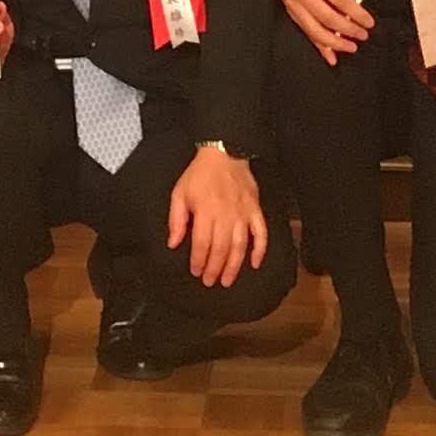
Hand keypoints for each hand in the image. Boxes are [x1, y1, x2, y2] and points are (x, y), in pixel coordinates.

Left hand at [165, 143, 269, 290]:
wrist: (224, 153)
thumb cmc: (199, 174)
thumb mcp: (179, 193)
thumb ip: (175, 220)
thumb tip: (173, 244)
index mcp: (205, 211)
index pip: (202, 244)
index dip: (198, 261)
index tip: (196, 272)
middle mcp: (225, 215)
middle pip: (221, 249)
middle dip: (214, 269)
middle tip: (210, 281)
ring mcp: (243, 214)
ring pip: (240, 246)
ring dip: (234, 266)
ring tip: (227, 280)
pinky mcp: (255, 210)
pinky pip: (261, 233)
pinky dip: (260, 250)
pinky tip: (255, 264)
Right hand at [270, 0, 375, 66]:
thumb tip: (350, 8)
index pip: (340, 1)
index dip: (357, 14)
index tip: (367, 22)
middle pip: (329, 19)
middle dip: (349, 30)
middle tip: (361, 35)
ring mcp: (295, 5)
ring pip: (316, 31)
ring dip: (335, 43)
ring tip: (350, 47)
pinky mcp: (291, 13)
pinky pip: (307, 33)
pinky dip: (319, 46)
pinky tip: (330, 55)